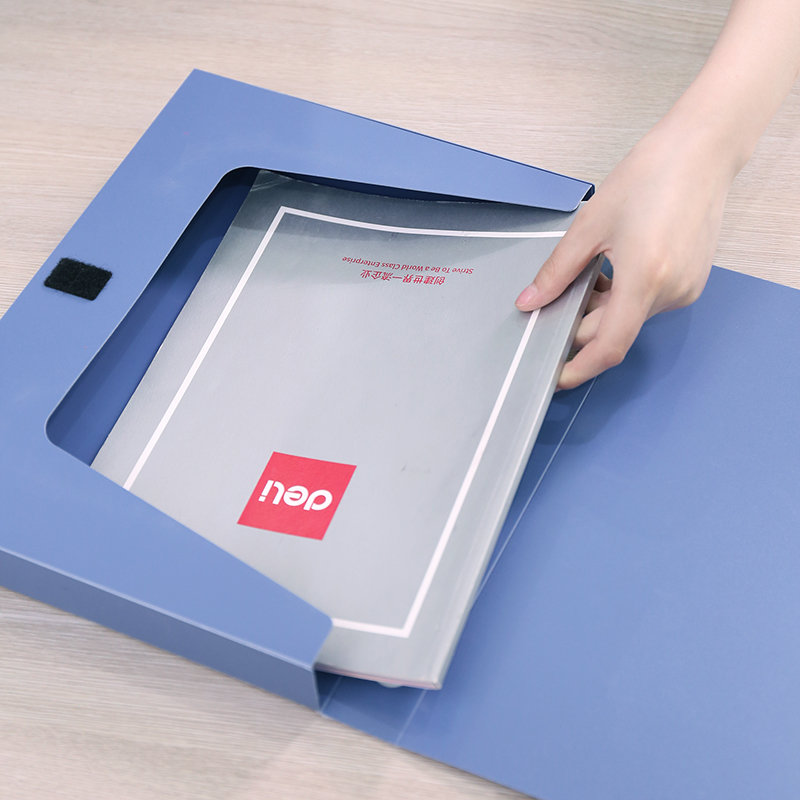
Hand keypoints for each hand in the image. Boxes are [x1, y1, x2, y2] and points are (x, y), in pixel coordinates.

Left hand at [515, 118, 734, 389]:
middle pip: (614, 331)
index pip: (608, 347)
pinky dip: (624, 297)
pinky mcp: (692, 282)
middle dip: (582, 325)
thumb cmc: (650, 176)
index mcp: (645, 279)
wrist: (702, 150)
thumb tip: (529, 302)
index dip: (578, 367)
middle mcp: (671, 292)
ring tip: (593, 269)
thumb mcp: (589, 225)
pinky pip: (648, 304)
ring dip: (603, 308)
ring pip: (630, 318)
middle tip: (557, 301)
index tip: (556, 376)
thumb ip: (556, 272)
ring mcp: (686, 289)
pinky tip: (616, 268)